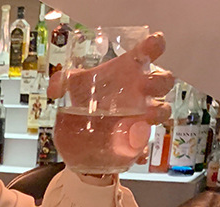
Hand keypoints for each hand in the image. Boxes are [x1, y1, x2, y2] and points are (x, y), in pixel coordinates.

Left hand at [48, 33, 174, 171]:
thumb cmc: (85, 103)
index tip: (152, 45)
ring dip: (158, 111)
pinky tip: (136, 148)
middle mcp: (140, 90)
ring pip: (163, 109)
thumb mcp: (73, 88)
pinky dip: (142, 146)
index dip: (155, 44)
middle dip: (159, 81)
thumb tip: (55, 88)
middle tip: (144, 86)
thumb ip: (63, 82)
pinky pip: (146, 142)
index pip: (150, 50)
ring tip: (146, 117)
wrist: (81, 141)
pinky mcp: (137, 138)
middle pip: (163, 80)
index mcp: (128, 70)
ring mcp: (142, 114)